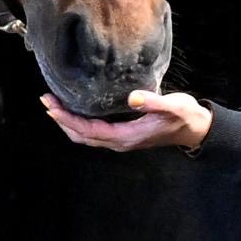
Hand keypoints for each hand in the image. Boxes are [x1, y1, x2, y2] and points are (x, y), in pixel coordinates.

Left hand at [41, 87, 213, 153]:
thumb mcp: (173, 106)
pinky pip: (93, 132)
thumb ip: (154, 102)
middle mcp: (119, 142)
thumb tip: (133, 97)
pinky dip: (79, 123)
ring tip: (54, 104)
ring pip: (85, 136)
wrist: (195, 129)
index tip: (51, 105)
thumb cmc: (184, 116)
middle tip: (45, 101)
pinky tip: (75, 109)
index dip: (67, 119)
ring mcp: (120, 141)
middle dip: (61, 120)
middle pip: (81, 135)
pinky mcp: (123, 136)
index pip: (87, 130)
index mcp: (125, 137)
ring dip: (68, 122)